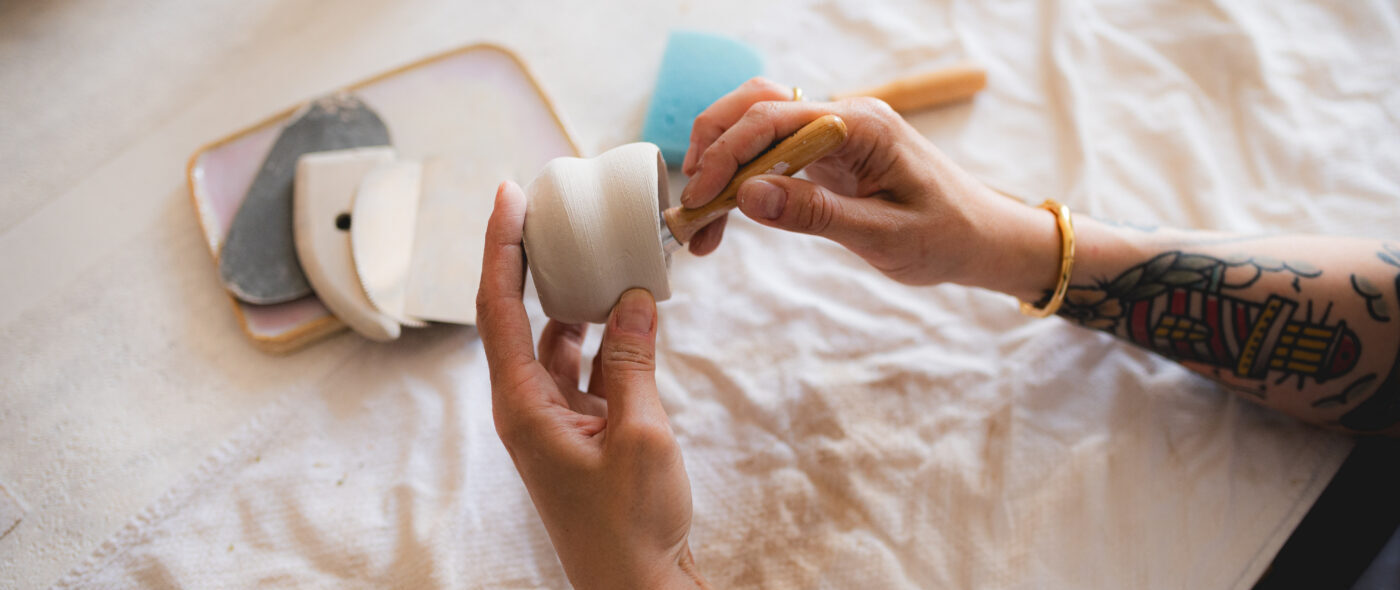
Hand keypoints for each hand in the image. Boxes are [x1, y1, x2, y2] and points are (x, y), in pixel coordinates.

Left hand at [476, 181, 706, 589]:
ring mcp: (551, 422)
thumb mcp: (640, 433)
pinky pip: (583, 370)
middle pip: (515, 316)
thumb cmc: (631, 525)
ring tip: (596, 251)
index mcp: (522, 407)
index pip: (497, 308)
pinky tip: (629, 316)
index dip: (499, 246)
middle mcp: (526, 408)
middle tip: (548, 208)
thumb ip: (633, 362)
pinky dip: (603, 340)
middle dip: (529, 261)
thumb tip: (632, 297)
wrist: (639, 589)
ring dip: (573, 299)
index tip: (507, 194)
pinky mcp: (579, 435)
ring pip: (554, 341)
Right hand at [680, 77, 1060, 299]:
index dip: (728, 153)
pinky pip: (773, 155)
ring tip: (703, 216)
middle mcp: (844, 119)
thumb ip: (815, 213)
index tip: (702, 197)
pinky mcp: (828, 158)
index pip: (775, 119)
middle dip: (713, 148)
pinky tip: (728, 216)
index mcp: (862, 125)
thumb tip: (749, 196)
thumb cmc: (947, 236)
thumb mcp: (883, 235)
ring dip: (722, 163)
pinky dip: (743, 181)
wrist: (984, 240)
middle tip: (692, 202)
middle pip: (757, 107)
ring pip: (758, 127)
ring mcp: (834, 136)